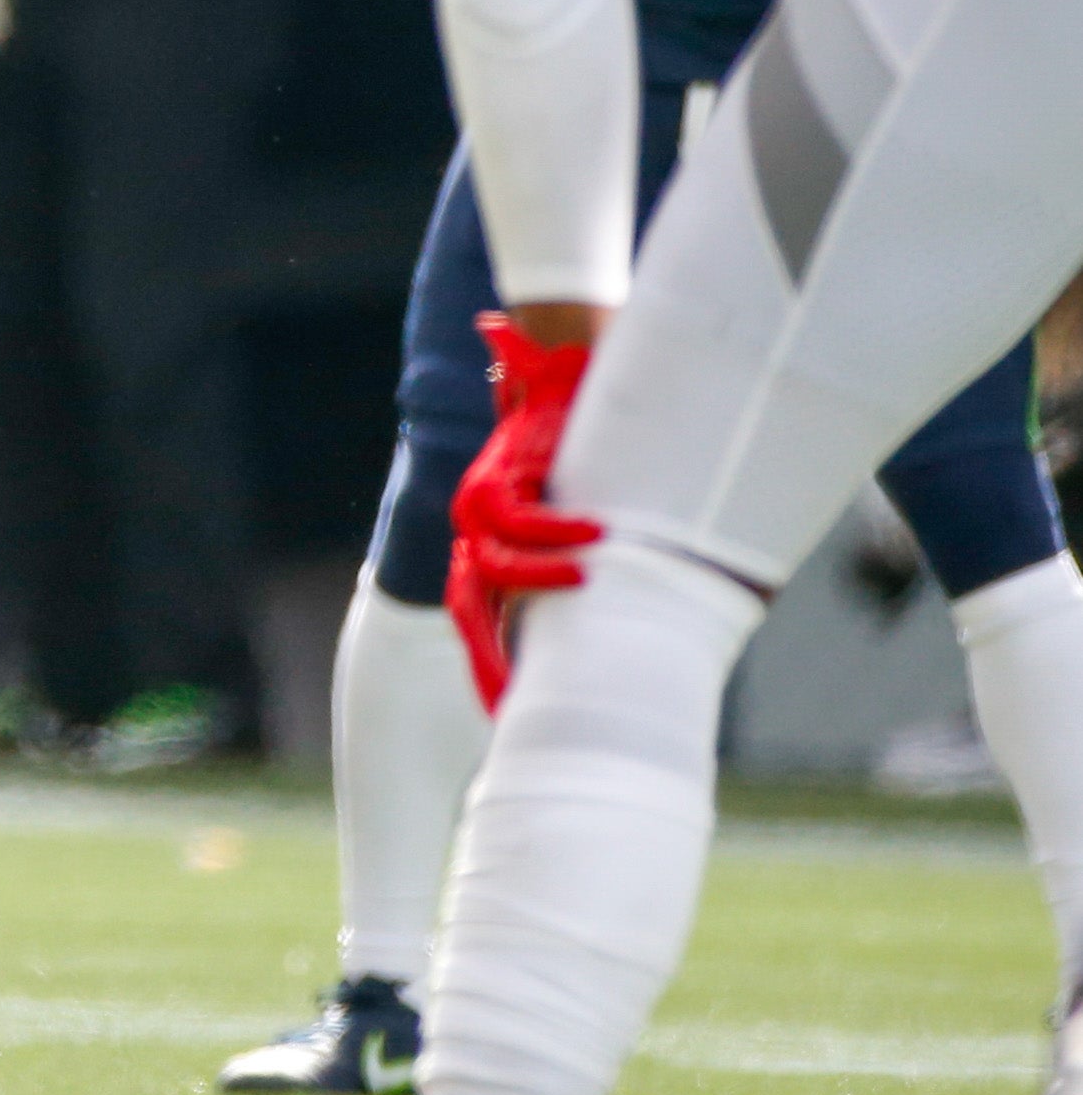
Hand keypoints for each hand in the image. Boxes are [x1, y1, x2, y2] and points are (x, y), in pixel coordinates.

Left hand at [445, 313, 602, 709]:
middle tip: (517, 704)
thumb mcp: (578, 517)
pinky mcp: (499, 472)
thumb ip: (585, 565)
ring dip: (538, 581)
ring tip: (585, 584)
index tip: (504, 717)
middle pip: (470, 607)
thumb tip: (625, 630)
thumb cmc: (581, 458)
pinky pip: (521, 515)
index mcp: (482, 549)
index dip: (488, 666)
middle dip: (491, 657)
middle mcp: (471, 533)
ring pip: (496, 564)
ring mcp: (478, 504)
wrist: (563, 377)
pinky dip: (555, 532)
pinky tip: (599, 538)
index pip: (475, 620)